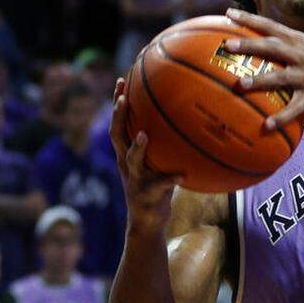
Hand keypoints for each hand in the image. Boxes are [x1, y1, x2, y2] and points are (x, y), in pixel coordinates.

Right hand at [110, 78, 180, 232]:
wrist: (147, 222)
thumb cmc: (156, 187)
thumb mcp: (156, 163)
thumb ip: (164, 144)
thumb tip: (186, 120)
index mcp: (127, 154)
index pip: (119, 124)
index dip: (118, 103)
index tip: (121, 80)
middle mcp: (126, 164)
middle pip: (117, 136)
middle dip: (119, 116)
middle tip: (123, 98)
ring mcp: (135, 179)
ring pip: (133, 160)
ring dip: (139, 147)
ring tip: (145, 135)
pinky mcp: (147, 196)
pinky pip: (160, 186)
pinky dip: (170, 180)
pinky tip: (182, 175)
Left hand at [222, 8, 303, 128]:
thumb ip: (283, 46)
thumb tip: (250, 43)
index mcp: (299, 41)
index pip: (271, 26)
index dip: (250, 19)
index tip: (228, 13)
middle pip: (273, 47)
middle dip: (250, 44)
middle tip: (228, 45)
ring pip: (282, 76)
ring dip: (260, 79)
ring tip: (241, 85)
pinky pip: (295, 108)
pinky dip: (281, 117)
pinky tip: (266, 125)